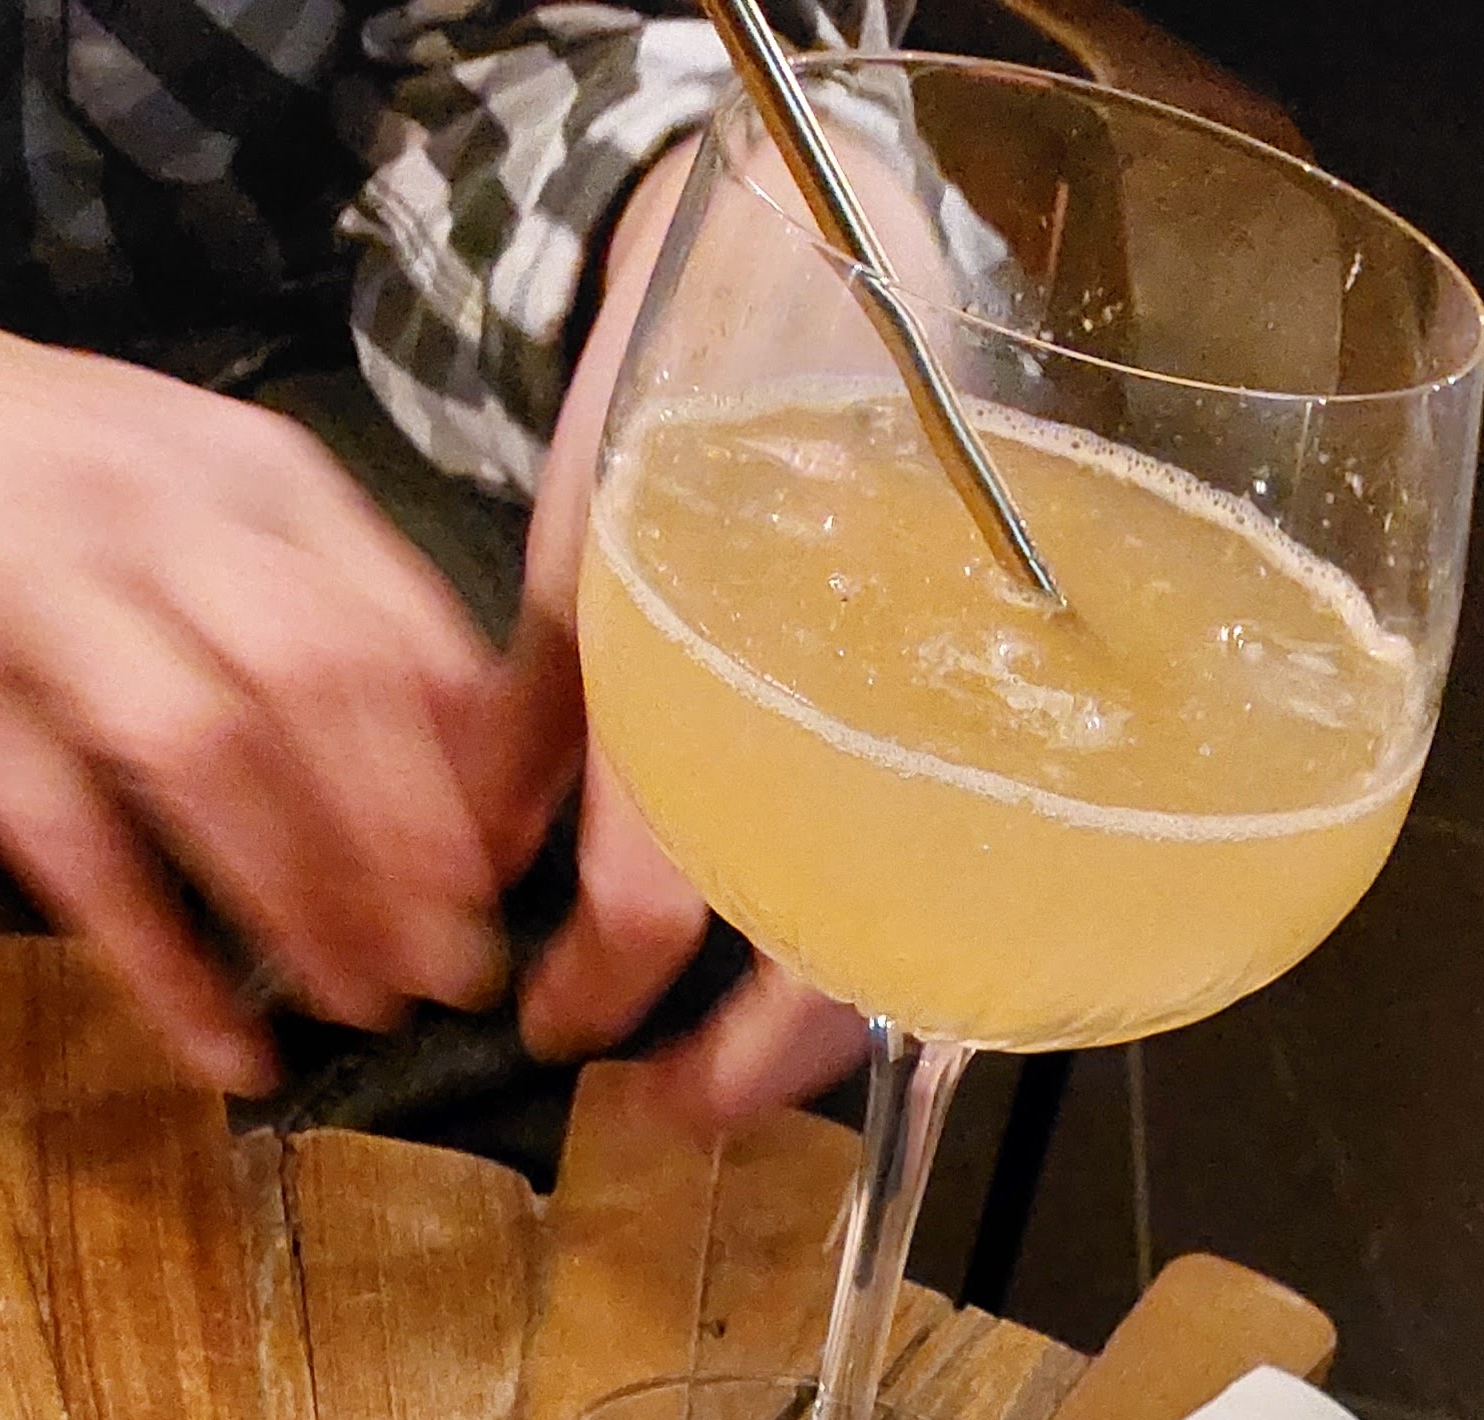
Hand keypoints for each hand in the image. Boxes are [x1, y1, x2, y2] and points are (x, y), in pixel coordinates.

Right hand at [0, 287, 513, 1094]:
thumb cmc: (28, 464)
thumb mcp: (193, 472)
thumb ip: (315, 584)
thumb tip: (460, 751)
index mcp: (249, 470)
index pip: (397, 624)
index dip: (463, 768)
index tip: (500, 878)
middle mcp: (159, 516)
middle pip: (319, 693)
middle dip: (403, 851)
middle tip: (456, 974)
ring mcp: (43, 596)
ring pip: (206, 761)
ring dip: (299, 901)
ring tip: (363, 1010)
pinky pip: (72, 841)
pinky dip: (159, 957)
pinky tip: (222, 1046)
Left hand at [485, 147, 868, 1126]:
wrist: (858, 245)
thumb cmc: (716, 387)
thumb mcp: (592, 542)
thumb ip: (540, 711)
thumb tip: (488, 850)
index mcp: (739, 667)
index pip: (668, 893)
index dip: (602, 986)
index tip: (555, 1031)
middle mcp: (868, 719)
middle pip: (832, 963)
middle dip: (745, 1065)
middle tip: (663, 1111)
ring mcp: (954, 728)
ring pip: (912, 947)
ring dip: (818, 1037)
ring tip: (735, 1083)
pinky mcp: (996, 729)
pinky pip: (955, 890)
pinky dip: (885, 957)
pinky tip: (822, 992)